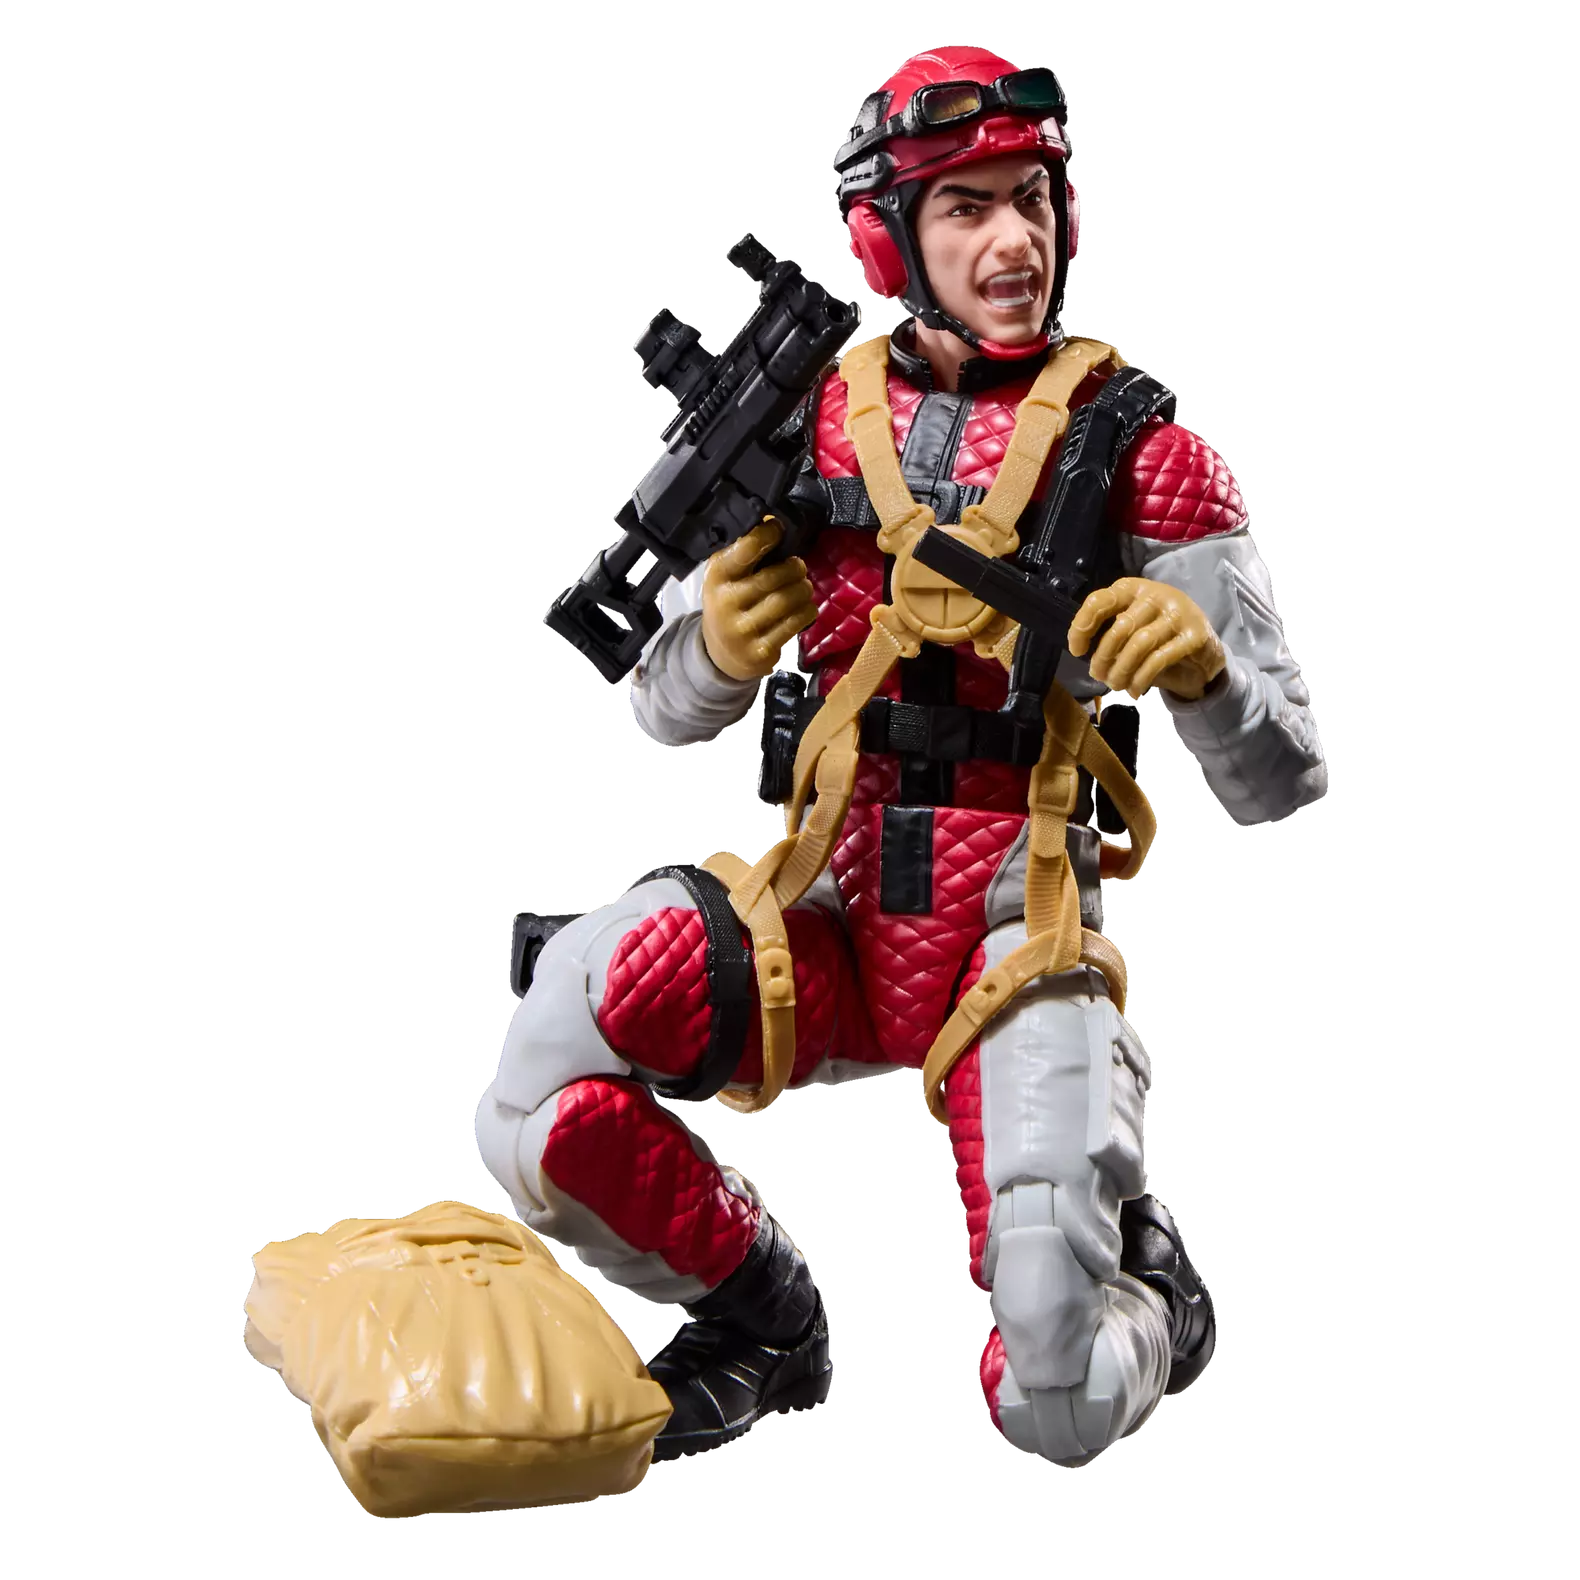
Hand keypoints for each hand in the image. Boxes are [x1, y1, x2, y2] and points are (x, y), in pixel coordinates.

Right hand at [701, 519, 816, 681]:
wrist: (722, 654)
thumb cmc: (730, 603)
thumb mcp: (726, 576)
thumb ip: (743, 553)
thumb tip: (773, 522)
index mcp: (717, 576)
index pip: (744, 549)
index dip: (767, 534)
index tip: (778, 529)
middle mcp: (727, 602)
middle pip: (773, 577)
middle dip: (794, 568)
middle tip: (799, 567)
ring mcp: (744, 629)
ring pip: (787, 600)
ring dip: (803, 589)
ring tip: (803, 587)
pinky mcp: (762, 650)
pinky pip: (795, 623)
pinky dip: (807, 611)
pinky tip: (804, 607)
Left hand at [1068, 577, 1225, 700]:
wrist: (1204, 648)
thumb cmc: (1158, 635)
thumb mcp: (1131, 625)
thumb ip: (1110, 633)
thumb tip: (1087, 656)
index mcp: (1133, 589)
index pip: (1100, 601)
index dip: (1082, 627)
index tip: (1076, 651)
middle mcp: (1155, 596)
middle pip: (1120, 628)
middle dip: (1104, 657)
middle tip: (1099, 676)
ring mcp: (1177, 614)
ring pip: (1139, 645)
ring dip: (1122, 671)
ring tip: (1116, 686)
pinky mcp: (1194, 635)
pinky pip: (1159, 659)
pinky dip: (1141, 679)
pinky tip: (1135, 691)